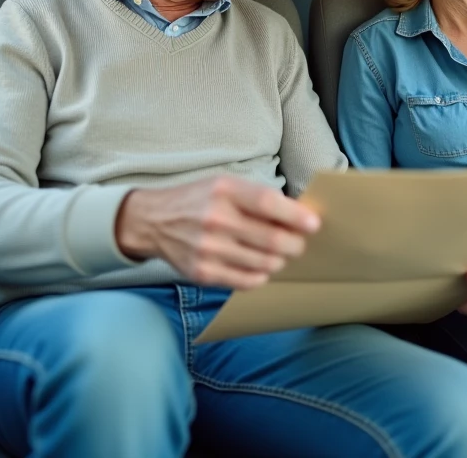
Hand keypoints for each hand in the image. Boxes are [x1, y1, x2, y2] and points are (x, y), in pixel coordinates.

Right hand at [114, 176, 320, 288]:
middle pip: (271, 239)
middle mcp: (215, 219)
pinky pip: (246, 281)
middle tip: (299, 244)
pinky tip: (260, 266)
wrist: (152, 221)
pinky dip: (261, 275)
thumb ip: (257, 198)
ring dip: (280, 261)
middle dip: (294, 244)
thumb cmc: (198, 200)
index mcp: (224, 191)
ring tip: (280, 255)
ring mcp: (208, 249)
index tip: (314, 224)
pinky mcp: (202, 272)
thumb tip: (299, 215)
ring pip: (264, 263)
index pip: (268, 204)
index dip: (295, 216)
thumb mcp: (224, 185)